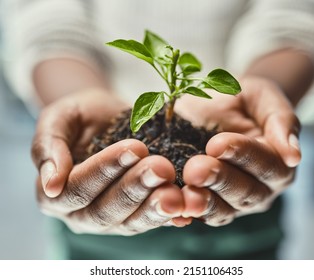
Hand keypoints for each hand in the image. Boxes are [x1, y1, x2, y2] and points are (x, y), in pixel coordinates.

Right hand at [32, 89, 184, 234]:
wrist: (106, 119)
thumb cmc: (81, 117)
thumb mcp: (59, 119)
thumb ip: (47, 147)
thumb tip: (51, 185)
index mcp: (55, 194)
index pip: (77, 188)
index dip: (104, 170)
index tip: (134, 147)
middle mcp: (81, 214)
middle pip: (105, 210)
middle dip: (135, 188)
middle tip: (160, 167)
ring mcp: (110, 220)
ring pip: (130, 222)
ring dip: (154, 207)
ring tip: (176, 192)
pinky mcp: (135, 217)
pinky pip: (152, 222)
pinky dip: (169, 217)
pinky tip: (186, 208)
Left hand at [173, 76, 300, 225]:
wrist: (219, 107)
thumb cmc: (244, 101)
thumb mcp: (264, 98)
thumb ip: (282, 121)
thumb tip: (294, 156)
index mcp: (277, 164)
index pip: (266, 165)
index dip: (243, 156)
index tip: (217, 144)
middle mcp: (259, 189)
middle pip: (244, 192)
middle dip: (219, 180)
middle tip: (196, 169)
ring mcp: (233, 201)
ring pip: (222, 210)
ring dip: (203, 203)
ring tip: (185, 193)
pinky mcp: (207, 203)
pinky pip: (198, 214)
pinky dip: (185, 214)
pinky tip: (173, 210)